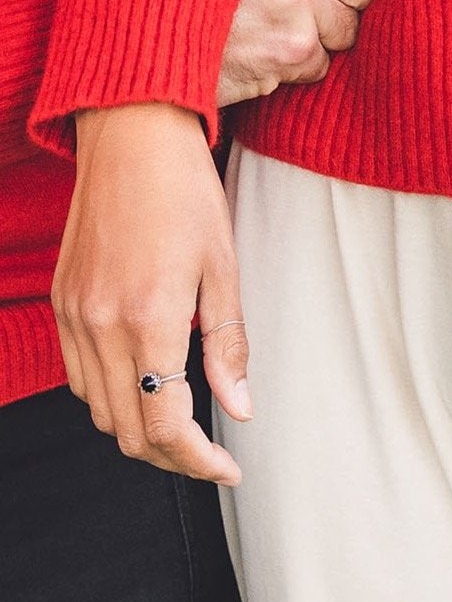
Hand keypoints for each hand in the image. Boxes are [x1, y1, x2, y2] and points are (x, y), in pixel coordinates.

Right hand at [53, 104, 250, 484]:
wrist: (130, 134)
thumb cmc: (185, 189)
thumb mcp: (223, 262)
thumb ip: (227, 342)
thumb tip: (238, 409)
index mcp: (150, 317)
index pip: (166, 425)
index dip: (199, 461)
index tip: (229, 466)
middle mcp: (102, 325)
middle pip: (128, 431)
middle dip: (172, 456)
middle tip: (211, 452)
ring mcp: (75, 315)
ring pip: (99, 410)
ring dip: (139, 428)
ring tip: (182, 421)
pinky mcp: (62, 302)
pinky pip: (79, 376)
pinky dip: (111, 395)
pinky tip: (143, 380)